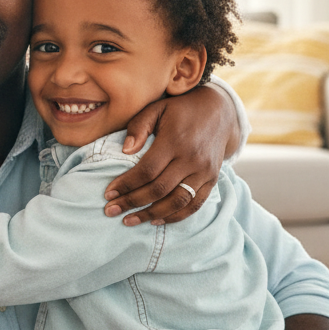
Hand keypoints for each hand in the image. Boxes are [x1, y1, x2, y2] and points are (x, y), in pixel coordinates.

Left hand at [104, 86, 237, 224]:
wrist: (219, 112)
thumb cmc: (180, 110)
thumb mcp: (157, 109)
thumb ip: (139, 127)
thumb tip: (125, 150)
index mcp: (175, 140)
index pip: (147, 170)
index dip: (126, 185)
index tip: (108, 194)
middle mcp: (192, 158)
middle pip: (159, 189)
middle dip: (132, 202)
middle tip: (111, 211)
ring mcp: (205, 171)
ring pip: (177, 201)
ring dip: (152, 214)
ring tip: (130, 220)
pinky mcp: (213, 180)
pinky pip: (195, 205)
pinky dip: (176, 216)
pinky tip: (156, 221)